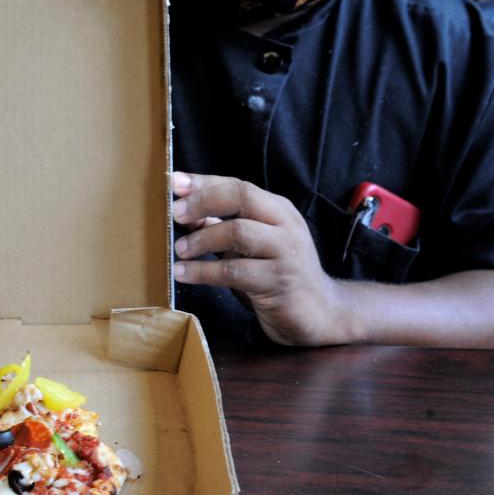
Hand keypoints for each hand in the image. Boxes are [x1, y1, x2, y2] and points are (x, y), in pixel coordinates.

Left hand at [170, 172, 348, 345]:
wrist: (319, 312)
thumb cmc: (277, 275)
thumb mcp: (251, 246)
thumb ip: (223, 227)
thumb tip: (187, 213)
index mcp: (278, 210)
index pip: (238, 185)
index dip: (204, 182)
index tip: (174, 182)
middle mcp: (285, 224)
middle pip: (242, 197)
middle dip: (203, 201)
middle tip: (175, 214)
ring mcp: (285, 252)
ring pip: (238, 232)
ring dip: (202, 239)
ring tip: (179, 250)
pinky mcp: (278, 282)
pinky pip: (235, 271)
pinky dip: (204, 271)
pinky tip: (184, 273)